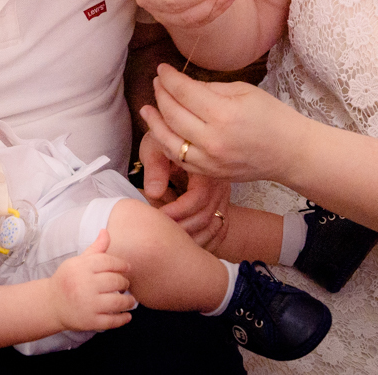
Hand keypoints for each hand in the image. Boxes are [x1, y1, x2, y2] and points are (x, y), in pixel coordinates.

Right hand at [47, 230, 133, 331]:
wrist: (51, 304)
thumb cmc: (68, 279)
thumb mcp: (78, 262)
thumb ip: (95, 249)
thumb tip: (106, 231)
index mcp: (81, 268)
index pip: (108, 262)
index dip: (121, 264)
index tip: (127, 268)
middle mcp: (84, 285)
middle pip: (115, 281)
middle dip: (124, 283)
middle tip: (125, 285)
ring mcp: (87, 305)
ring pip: (117, 302)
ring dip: (128, 301)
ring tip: (130, 300)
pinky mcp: (89, 321)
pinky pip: (111, 321)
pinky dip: (123, 319)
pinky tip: (127, 315)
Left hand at [139, 133, 230, 250]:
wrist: (181, 131)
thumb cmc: (165, 136)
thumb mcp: (156, 145)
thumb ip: (155, 167)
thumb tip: (153, 193)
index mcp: (206, 168)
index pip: (198, 198)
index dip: (177, 211)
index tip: (156, 216)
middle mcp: (220, 183)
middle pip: (207, 217)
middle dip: (182, 229)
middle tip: (158, 233)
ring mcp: (224, 196)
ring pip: (215, 227)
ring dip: (193, 239)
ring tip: (169, 241)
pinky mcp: (222, 204)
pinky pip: (220, 229)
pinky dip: (206, 241)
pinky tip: (187, 246)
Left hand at [140, 64, 299, 182]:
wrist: (290, 152)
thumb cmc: (272, 117)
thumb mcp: (243, 91)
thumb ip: (209, 89)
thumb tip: (183, 86)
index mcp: (224, 114)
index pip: (184, 92)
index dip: (169, 78)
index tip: (162, 69)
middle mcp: (213, 140)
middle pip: (172, 114)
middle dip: (160, 95)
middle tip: (157, 83)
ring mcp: (209, 161)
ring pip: (169, 140)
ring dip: (155, 122)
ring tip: (148, 108)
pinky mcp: (209, 173)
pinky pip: (178, 159)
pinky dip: (166, 144)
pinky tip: (162, 131)